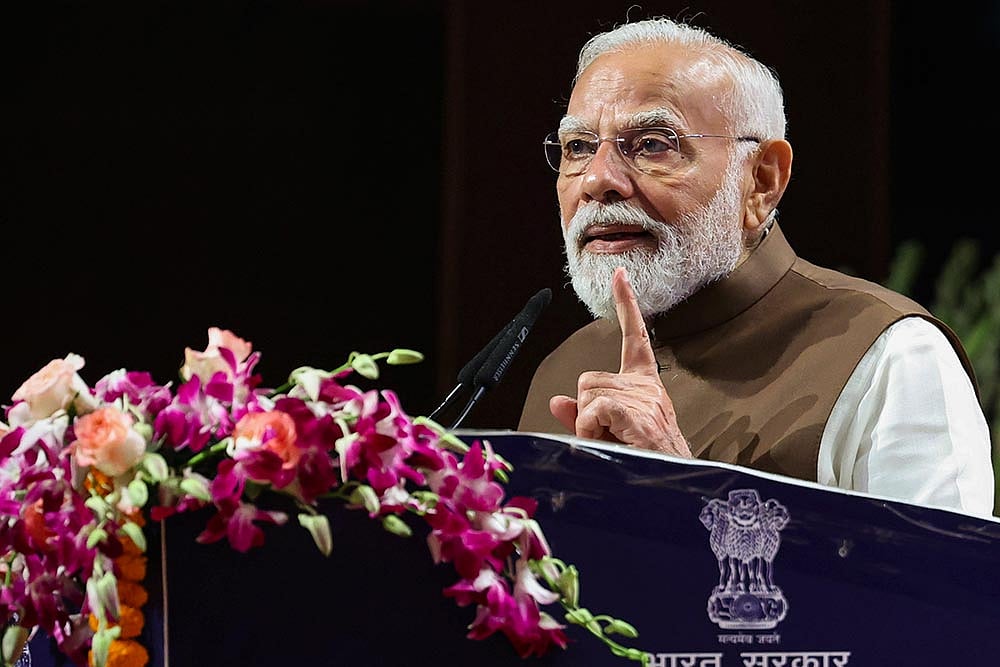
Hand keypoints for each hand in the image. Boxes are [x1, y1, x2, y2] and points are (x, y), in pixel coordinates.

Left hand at [549, 266, 690, 456]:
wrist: (672, 487)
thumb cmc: (641, 462)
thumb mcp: (607, 436)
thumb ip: (581, 417)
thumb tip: (556, 402)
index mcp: (645, 386)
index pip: (636, 338)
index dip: (628, 305)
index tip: (621, 275)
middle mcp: (648, 387)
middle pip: (587, 379)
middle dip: (584, 409)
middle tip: (605, 435)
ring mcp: (647, 401)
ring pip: (587, 394)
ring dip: (587, 423)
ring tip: (612, 442)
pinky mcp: (641, 416)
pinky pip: (596, 407)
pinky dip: (590, 426)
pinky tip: (607, 439)